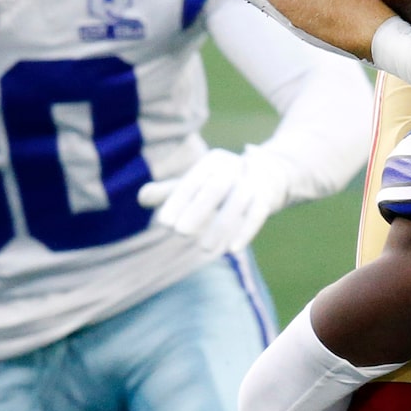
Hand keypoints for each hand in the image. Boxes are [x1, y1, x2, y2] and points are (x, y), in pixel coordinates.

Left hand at [140, 148, 291, 260]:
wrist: (269, 176)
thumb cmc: (222, 184)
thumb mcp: (196, 185)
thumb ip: (169, 192)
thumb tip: (141, 198)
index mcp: (213, 161)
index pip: (192, 182)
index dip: (177, 202)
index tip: (164, 223)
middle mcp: (234, 166)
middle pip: (216, 188)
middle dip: (198, 211)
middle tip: (181, 233)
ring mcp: (253, 181)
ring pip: (238, 202)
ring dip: (221, 226)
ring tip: (205, 249)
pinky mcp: (268, 197)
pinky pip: (258, 214)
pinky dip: (246, 231)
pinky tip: (233, 249)